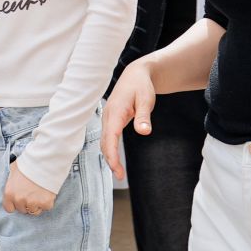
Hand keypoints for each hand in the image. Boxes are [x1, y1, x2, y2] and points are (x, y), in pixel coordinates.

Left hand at [2, 164, 56, 215]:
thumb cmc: (28, 163)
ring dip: (37, 204)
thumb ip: (11, 180)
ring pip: (34, 211)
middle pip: (23, 209)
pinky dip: (47, 202)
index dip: (15, 204)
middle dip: (27, 203)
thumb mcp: (13, 169)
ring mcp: (32, 203)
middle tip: (32, 193)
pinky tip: (47, 192)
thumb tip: (12, 181)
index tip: (20, 199)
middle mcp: (19, 200)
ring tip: (40, 193)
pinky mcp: (45, 203)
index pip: (9, 208)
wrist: (44, 161)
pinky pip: (46, 207)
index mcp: (9, 193)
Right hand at [100, 58, 157, 175]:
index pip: (110, 137)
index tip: (116, 169)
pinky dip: (109, 149)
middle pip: (104, 142)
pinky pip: (107, 137)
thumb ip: (143, 116)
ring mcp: (108, 118)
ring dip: (109, 156)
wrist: (135, 74)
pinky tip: (115, 159)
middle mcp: (108, 116)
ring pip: (104, 141)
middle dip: (110, 160)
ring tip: (118, 172)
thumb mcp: (146, 100)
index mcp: (116, 112)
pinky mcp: (111, 120)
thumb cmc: (141, 86)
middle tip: (119, 176)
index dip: (112, 154)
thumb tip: (144, 132)